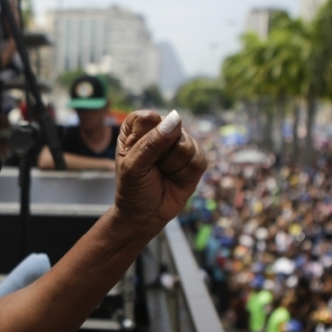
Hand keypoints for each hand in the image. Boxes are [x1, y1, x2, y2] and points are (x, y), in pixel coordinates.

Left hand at [113, 110, 206, 229]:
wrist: (146, 214)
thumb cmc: (133, 187)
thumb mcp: (133, 165)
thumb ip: (152, 141)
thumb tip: (176, 118)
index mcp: (138, 126)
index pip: (148, 117)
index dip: (142, 138)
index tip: (134, 155)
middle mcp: (161, 130)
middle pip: (171, 129)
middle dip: (159, 154)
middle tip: (150, 167)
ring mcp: (180, 143)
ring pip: (186, 145)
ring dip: (171, 166)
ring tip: (163, 173)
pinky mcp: (195, 158)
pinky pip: (198, 159)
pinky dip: (184, 174)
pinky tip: (175, 178)